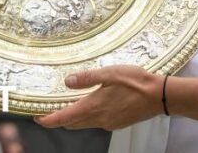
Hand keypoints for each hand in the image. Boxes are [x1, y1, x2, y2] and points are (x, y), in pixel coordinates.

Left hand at [34, 65, 163, 130]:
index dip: (48, 120)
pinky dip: (88, 116)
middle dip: (59, 119)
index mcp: (94, 107)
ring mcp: (109, 123)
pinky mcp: (117, 123)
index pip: (64, 118)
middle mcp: (99, 119)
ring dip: (73, 118)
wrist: (160, 96)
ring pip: (84, 124)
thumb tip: (67, 81)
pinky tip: (94, 104)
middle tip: (49, 109)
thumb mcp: (110, 73)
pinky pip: (97, 122)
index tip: (37, 117)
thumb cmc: (137, 82)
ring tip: (68, 105)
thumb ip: (87, 77)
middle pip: (72, 123)